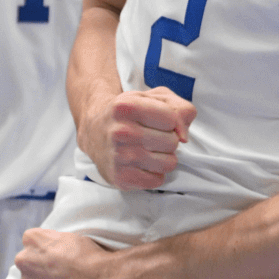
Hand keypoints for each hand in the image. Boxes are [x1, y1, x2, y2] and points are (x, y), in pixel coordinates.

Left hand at [16, 227, 117, 278]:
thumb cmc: (92, 258)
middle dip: (42, 273)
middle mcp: (23, 260)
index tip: (60, 262)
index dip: (48, 255)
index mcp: (32, 240)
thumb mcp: (70, 236)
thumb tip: (49, 251)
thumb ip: (51, 241)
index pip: (33, 246)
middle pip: (29, 268)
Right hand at [80, 88, 195, 189]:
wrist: (94, 132)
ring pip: (168, 163)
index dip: (170, 121)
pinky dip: (154, 173)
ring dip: (164, 158)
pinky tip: (141, 164)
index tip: (157, 121)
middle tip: (151, 136)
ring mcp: (120, 157)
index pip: (172, 119)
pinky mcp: (121, 178)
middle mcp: (121, 131)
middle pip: (172, 142)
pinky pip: (158, 181)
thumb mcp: (152, 98)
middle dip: (167, 140)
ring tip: (148, 150)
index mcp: (127, 106)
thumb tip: (184, 136)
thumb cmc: (129, 114)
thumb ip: (179, 107)